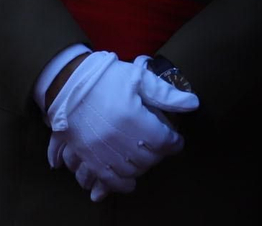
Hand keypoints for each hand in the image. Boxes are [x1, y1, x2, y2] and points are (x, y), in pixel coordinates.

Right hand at [43, 51, 198, 200]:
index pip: (164, 140)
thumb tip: (193, 104)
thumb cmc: (106, 77)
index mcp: (133, 117)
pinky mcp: (88, 157)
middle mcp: (119, 138)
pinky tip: (129, 181)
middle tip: (160, 146)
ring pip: (131, 171)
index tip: (176, 139)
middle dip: (159, 153)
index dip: (174, 141)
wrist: (68, 82)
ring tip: (146, 159)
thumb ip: (166, 94)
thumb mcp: (138, 78)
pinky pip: (109, 179)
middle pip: (149, 158)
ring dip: (142, 168)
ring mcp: (102, 150)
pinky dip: (121, 184)